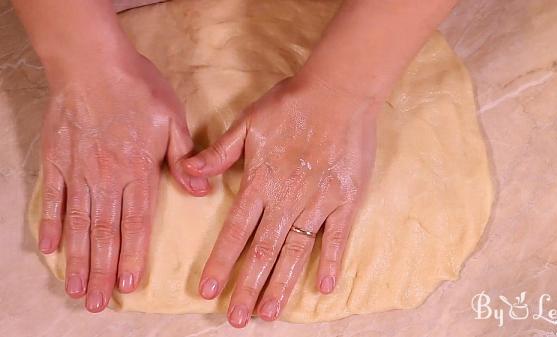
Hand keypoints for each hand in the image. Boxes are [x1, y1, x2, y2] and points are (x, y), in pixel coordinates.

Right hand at [38, 50, 204, 311]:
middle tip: (98, 304)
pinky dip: (51, 224)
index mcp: (138, 170)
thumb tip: (201, 191)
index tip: (130, 286)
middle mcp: (107, 178)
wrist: (92, 62)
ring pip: (78, 223)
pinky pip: (54, 198)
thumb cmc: (138, 89)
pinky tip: (50, 249)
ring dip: (78, 259)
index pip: (137, 223)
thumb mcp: (173, 120)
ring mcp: (79, 171)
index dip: (134, 257)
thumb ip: (185, 158)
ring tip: (77, 289)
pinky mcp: (58, 159)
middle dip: (103, 271)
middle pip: (104, 233)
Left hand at [183, 77, 377, 326]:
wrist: (338, 92)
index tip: (207, 291)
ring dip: (281, 284)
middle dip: (248, 287)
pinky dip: (331, 262)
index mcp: (260, 183)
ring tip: (270, 313)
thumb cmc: (291, 104)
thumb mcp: (248, 123)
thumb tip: (189, 173)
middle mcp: (287, 200)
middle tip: (237, 319)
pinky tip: (323, 287)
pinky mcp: (345, 201)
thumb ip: (219, 153)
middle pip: (263, 252)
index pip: (235, 231)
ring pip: (295, 252)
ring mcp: (318, 203)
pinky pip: (337, 237)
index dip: (220, 262)